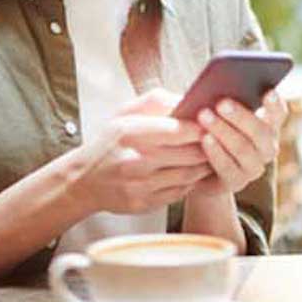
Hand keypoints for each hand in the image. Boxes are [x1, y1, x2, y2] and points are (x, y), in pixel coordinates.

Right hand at [65, 90, 212, 214]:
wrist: (83, 180)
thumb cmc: (110, 142)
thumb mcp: (125, 113)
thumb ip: (157, 101)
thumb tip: (188, 98)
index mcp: (130, 133)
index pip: (177, 130)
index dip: (200, 126)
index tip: (211, 121)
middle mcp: (135, 161)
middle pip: (189, 154)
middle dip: (208, 146)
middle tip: (218, 138)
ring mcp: (139, 185)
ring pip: (189, 175)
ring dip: (204, 164)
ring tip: (209, 154)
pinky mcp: (144, 203)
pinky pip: (180, 192)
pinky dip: (191, 181)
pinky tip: (192, 171)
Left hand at [191, 90, 287, 196]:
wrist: (202, 171)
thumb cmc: (213, 130)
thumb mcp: (222, 116)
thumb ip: (226, 103)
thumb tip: (216, 87)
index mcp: (269, 126)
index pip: (279, 113)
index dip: (275, 104)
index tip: (268, 91)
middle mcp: (267, 148)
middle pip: (260, 132)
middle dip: (240, 116)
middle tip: (221, 102)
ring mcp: (254, 167)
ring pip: (243, 148)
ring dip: (223, 131)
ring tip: (204, 116)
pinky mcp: (237, 182)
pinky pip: (228, 167)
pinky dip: (215, 151)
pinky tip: (204, 138)